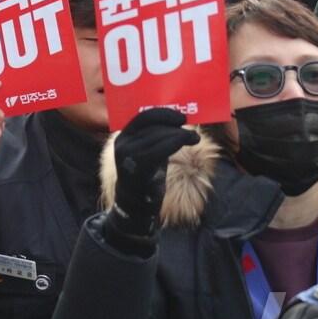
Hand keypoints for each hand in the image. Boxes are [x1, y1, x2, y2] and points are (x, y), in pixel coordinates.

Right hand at [106, 109, 198, 245]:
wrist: (135, 204)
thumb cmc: (146, 175)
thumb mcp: (147, 151)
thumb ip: (156, 136)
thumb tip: (178, 119)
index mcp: (123, 136)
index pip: (142, 116)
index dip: (163, 113)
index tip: (180, 116)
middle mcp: (123, 143)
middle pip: (153, 125)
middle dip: (175, 125)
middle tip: (191, 129)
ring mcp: (129, 155)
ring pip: (159, 135)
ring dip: (181, 134)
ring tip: (194, 138)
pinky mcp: (139, 167)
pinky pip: (162, 149)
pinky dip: (178, 142)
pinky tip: (190, 143)